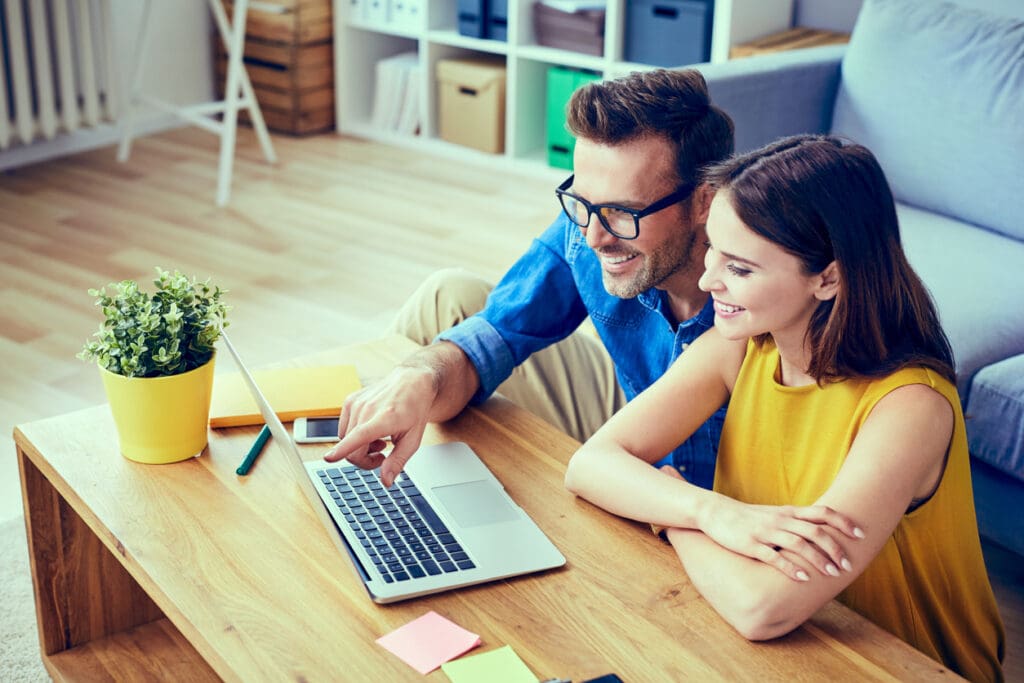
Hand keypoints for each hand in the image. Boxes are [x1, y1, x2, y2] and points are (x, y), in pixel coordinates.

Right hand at [323, 364, 436, 486]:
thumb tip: (385, 481)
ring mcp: (355, 404)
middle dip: (364, 460)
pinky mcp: (349, 401)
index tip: (329, 458)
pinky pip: (343, 429)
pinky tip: (371, 431)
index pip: (359, 436)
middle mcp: (366, 409)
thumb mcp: (413, 440)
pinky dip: (354, 436)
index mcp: (384, 418)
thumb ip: (397, 462)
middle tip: (382, 457)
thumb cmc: (414, 409)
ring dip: (359, 447)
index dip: (342, 450)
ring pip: (345, 440)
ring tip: (380, 441)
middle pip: (351, 449)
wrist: (411, 382)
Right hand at [659, 466, 863, 581]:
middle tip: (847, 565)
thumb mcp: (774, 514)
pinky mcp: (751, 545)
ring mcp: (766, 532)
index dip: (843, 523)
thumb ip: (796, 521)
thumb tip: (822, 531)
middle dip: (834, 548)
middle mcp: (780, 521)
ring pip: (798, 544)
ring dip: (818, 559)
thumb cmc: (748, 517)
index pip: (822, 513)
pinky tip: (803, 579)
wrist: (716, 512)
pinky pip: (774, 557)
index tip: (860, 535)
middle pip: (815, 531)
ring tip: (832, 574)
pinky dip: (791, 568)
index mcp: (788, 512)